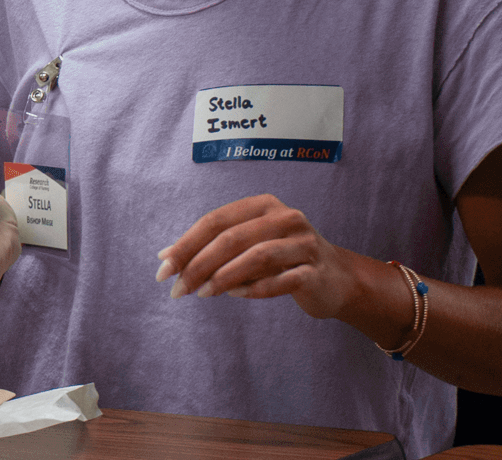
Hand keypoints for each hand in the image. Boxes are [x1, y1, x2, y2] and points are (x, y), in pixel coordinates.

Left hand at [156, 193, 354, 317]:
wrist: (338, 279)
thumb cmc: (282, 258)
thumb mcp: (249, 245)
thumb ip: (212, 247)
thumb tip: (164, 257)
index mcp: (262, 205)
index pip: (215, 221)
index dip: (186, 243)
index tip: (163, 267)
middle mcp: (286, 218)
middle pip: (232, 238)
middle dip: (199, 264)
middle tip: (177, 288)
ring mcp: (305, 243)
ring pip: (256, 257)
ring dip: (223, 278)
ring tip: (201, 294)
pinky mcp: (317, 272)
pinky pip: (281, 281)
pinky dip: (254, 289)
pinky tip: (236, 296)